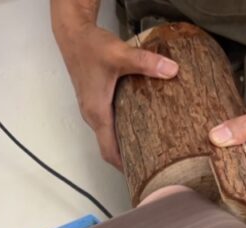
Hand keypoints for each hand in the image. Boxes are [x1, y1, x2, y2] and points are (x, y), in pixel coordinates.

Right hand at [51, 6, 178, 168]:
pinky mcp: (97, 100)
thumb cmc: (90, 47)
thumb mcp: (120, 54)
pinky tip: (142, 125)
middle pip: (110, 147)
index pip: (108, 151)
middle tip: (155, 166)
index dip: (124, 166)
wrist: (73, 34)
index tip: (142, 177)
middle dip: (130, 159)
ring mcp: (94, 109)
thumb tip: (172, 69)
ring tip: (152, 150)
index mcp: (97, 113)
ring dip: (127, 144)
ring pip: (110, 135)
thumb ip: (146, 62)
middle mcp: (93, 115)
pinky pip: (110, 123)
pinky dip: (124, 130)